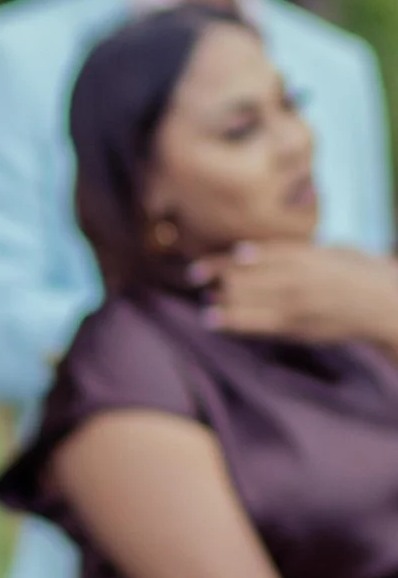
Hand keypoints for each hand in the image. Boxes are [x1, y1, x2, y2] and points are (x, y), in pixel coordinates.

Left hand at [190, 242, 397, 352]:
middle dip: (215, 278)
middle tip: (199, 278)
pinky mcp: (296, 326)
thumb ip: (291, 251)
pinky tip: (210, 318)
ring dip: (219, 298)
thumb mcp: (329, 250)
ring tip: (208, 297)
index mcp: (302, 254)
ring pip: (241, 299)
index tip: (200, 265)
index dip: (219, 261)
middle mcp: (293, 277)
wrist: (388, 303)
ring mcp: (293, 303)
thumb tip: (246, 252)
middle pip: (238, 277)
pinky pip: (253, 323)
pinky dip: (228, 320)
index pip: (249, 256)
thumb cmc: (361, 272)